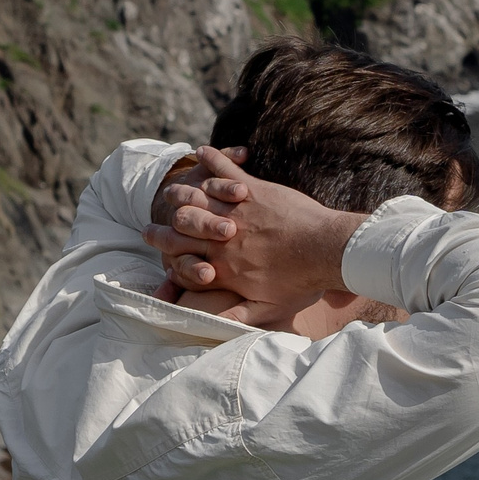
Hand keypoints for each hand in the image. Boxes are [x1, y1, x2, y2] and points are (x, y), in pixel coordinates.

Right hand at [143, 145, 364, 314]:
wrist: (327, 251)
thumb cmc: (302, 281)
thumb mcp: (268, 308)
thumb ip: (237, 317)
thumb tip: (212, 327)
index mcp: (222, 266)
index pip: (180, 256)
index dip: (163, 247)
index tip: (150, 238)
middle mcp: (222, 238)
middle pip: (181, 223)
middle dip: (165, 217)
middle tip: (156, 211)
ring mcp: (236, 210)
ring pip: (197, 196)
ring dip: (183, 189)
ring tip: (173, 186)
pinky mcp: (252, 190)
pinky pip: (225, 169)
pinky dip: (213, 159)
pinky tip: (201, 152)